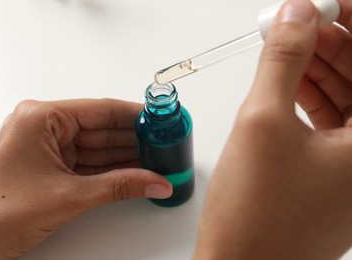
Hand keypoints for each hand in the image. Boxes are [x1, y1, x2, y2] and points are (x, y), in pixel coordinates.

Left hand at [0, 99, 171, 258]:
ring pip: (98, 147)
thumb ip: (119, 187)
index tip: (160, 119)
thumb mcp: (69, 196)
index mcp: (41, 118)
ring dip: (126, 155)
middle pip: (102, 128)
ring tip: (156, 159)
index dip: (134, 115)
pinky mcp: (52, 166)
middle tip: (164, 143)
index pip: (100, 110)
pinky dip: (112, 169)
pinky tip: (136, 171)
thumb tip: (155, 181)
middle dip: (134, 138)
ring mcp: (48, 147)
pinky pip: (90, 163)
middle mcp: (44, 127)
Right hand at [194, 0, 351, 258]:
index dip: (350, 21)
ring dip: (318, 66)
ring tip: (286, 44)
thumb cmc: (253, 212)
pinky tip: (288, 80)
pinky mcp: (333, 175)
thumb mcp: (262, 120)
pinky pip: (332, 121)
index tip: (322, 4)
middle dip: (331, 40)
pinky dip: (310, 95)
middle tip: (297, 20)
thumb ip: (282, 59)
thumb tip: (295, 15)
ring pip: (348, 98)